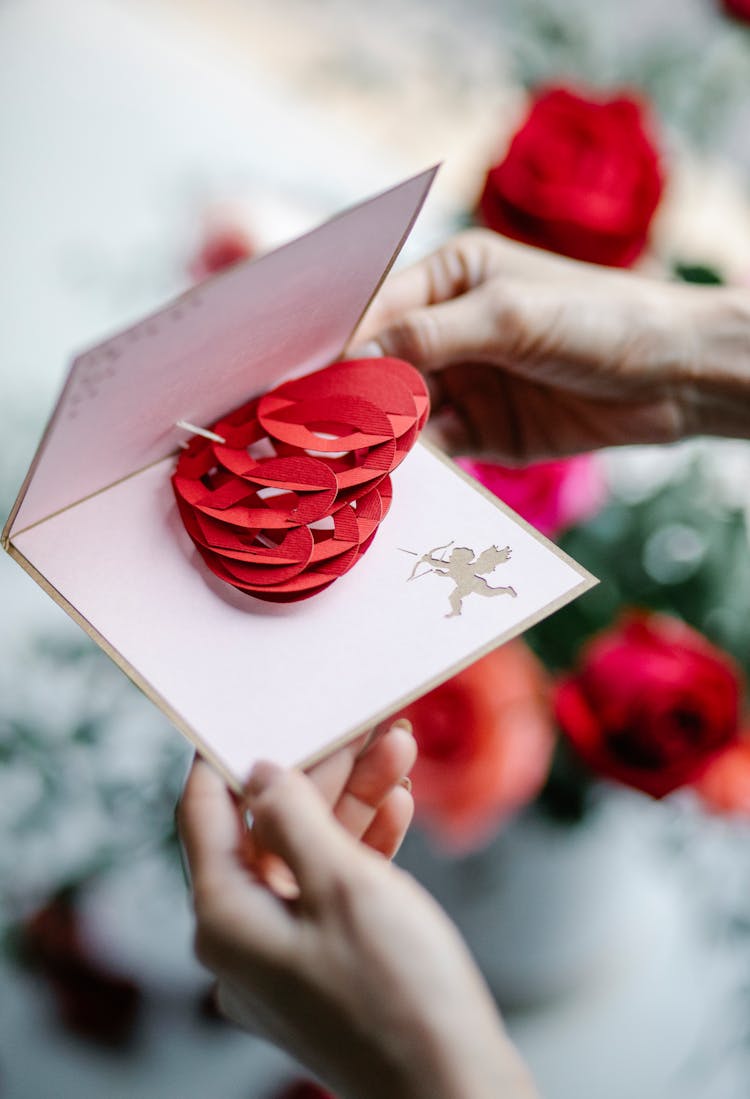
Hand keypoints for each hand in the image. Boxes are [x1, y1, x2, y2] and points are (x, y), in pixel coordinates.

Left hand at [178, 739, 535, 1098]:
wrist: (457, 1091)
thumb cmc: (401, 995)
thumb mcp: (344, 885)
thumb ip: (294, 819)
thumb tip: (261, 776)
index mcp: (226, 920)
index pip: (204, 814)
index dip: (227, 756)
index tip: (253, 710)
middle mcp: (244, 941)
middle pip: (267, 830)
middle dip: (320, 772)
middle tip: (360, 725)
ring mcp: (285, 959)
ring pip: (308, 855)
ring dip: (353, 801)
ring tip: (397, 749)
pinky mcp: (326, 970)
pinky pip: (333, 892)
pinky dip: (363, 847)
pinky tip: (398, 807)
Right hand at [350, 229, 749, 462]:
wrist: (678, 377)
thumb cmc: (602, 320)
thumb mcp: (512, 317)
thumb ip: (431, 336)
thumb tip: (355, 359)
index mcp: (453, 277)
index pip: (378, 312)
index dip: (341, 349)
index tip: (306, 387)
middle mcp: (451, 329)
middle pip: (383, 367)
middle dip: (355, 400)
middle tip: (317, 435)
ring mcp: (467, 382)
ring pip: (403, 413)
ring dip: (382, 437)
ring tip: (352, 461)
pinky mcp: (485, 432)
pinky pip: (437, 448)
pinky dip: (418, 463)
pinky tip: (398, 477)